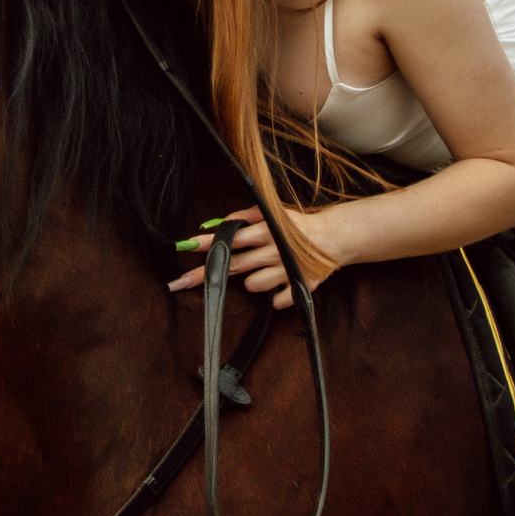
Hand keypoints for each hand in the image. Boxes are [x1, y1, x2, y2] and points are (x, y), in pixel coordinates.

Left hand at [167, 206, 294, 309]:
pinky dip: (276, 297)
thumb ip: (245, 217)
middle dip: (208, 273)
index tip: (185, 246)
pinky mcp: (299, 287)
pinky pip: (277, 301)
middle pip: (235, 265)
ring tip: (263, 270)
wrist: (332, 237)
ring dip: (252, 281)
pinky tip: (281, 286)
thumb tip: (216, 223)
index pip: (231, 237)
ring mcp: (286, 271)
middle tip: (182, 280)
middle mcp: (274, 251)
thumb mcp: (272, 214)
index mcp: (267, 231)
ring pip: (253, 285)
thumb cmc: (295, 226)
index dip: (208, 243)